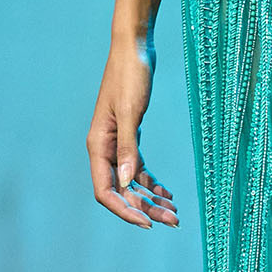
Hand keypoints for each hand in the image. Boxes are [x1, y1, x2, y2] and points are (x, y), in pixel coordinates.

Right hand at [88, 42, 177, 229]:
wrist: (135, 48)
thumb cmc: (130, 75)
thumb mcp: (131, 112)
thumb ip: (129, 147)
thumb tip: (127, 183)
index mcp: (98, 145)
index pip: (105, 191)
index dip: (124, 210)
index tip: (147, 223)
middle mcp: (104, 148)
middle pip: (121, 191)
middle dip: (145, 208)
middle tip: (173, 221)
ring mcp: (116, 144)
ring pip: (131, 182)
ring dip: (151, 199)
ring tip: (174, 212)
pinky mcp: (130, 136)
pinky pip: (138, 168)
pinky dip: (152, 182)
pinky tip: (168, 193)